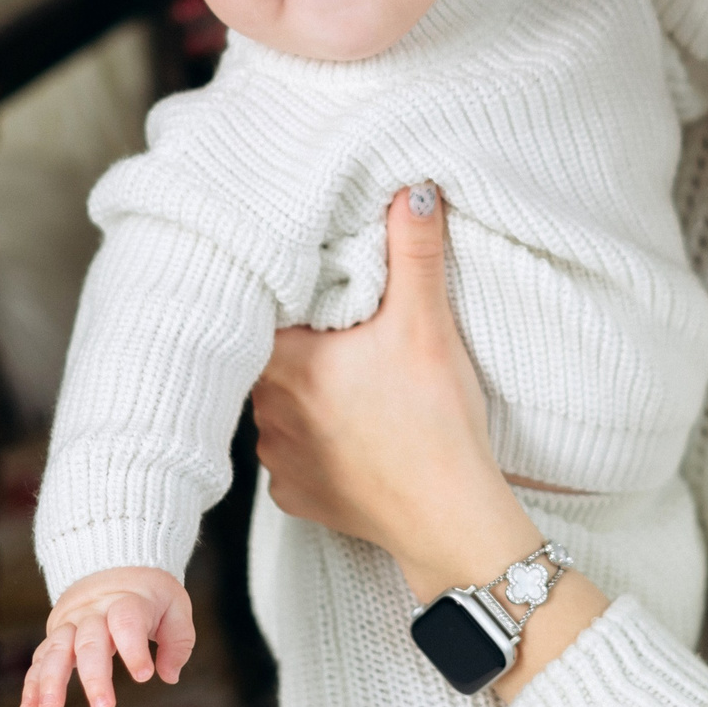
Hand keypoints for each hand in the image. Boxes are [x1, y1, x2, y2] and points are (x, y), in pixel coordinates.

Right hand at [19, 565, 193, 706]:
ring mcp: (71, 623)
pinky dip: (33, 681)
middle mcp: (95, 612)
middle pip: (90, 642)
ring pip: (57, 648)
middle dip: (94, 676)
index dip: (134, 648)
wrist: (114, 564)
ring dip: (52, 679)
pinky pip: (41, 657)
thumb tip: (169, 675)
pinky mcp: (57, 634)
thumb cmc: (149, 595)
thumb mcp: (175, 606)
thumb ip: (178, 641)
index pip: (127, 622)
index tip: (144, 676)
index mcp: (127, 602)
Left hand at [253, 185, 532, 595]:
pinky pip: (291, 458)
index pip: (258, 314)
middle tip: (333, 330)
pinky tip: (348, 434)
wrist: (449, 516)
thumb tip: (413, 190)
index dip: (279, 298)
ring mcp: (278, 461)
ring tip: (346, 382)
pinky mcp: (296, 498)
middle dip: (296, 344)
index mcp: (286, 362)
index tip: (301, 286)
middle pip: (266, 360)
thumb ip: (414, 251)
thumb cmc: (435, 421)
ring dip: (302, 395)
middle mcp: (266, 413)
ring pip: (275, 409)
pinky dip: (313, 444)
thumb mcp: (428, 323)